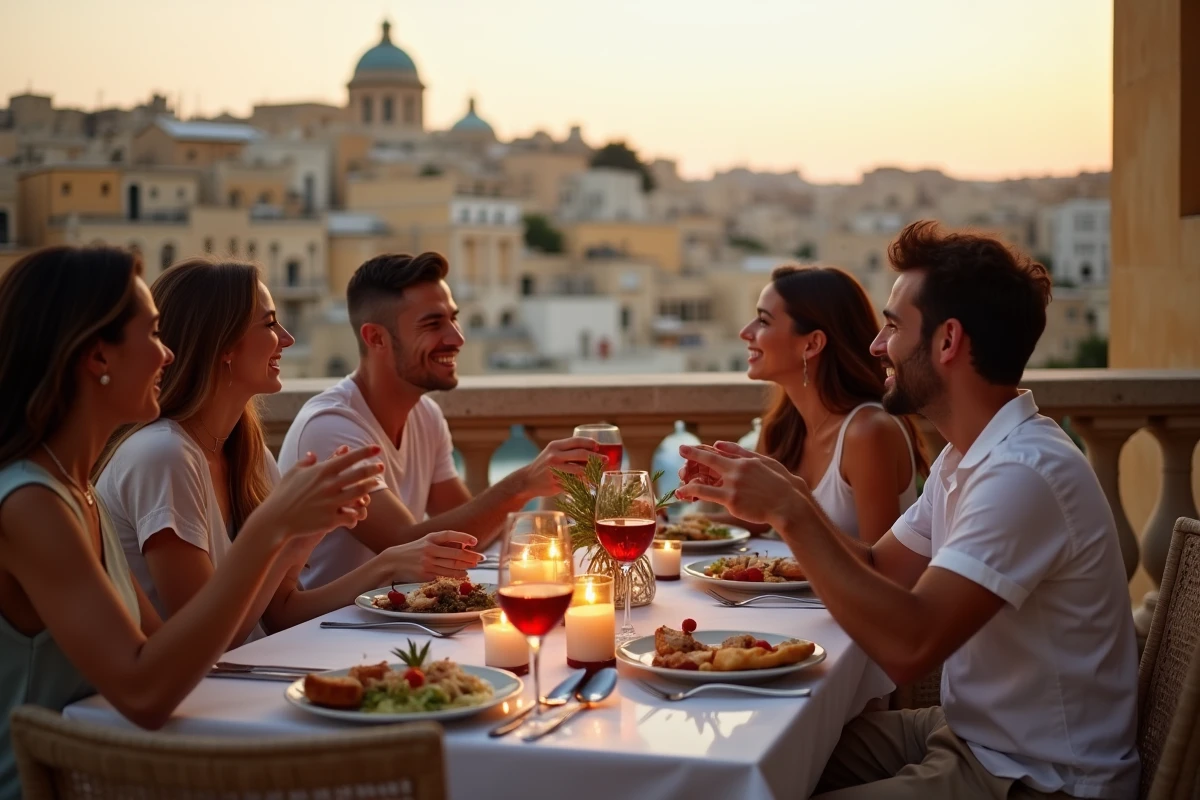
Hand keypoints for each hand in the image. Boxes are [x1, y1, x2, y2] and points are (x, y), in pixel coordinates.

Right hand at [256, 446, 383, 539]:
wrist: (275, 520)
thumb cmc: (282, 496)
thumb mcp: (292, 474)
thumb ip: (305, 462)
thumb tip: (314, 454)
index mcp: (321, 472)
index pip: (348, 458)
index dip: (365, 452)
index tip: (377, 447)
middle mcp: (328, 485)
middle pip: (359, 474)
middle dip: (373, 468)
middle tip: (381, 466)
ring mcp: (331, 502)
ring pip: (359, 493)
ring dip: (370, 488)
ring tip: (376, 484)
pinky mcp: (330, 519)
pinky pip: (351, 515)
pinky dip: (357, 513)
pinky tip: (359, 512)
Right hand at [381, 530, 482, 581]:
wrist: (393, 562)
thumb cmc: (414, 551)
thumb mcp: (426, 542)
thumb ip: (443, 543)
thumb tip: (465, 546)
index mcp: (430, 538)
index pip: (450, 535)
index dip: (464, 537)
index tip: (475, 541)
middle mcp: (429, 549)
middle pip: (455, 553)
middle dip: (471, 556)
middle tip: (481, 558)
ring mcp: (427, 562)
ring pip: (452, 566)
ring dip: (466, 567)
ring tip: (473, 567)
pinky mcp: (426, 574)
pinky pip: (445, 575)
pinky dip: (456, 575)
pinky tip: (463, 574)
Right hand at [515, 437, 598, 498]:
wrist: (527, 480)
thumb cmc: (544, 465)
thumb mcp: (552, 452)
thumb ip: (568, 450)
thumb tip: (593, 450)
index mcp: (555, 446)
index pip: (576, 441)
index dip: (590, 443)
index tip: (599, 447)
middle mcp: (554, 456)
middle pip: (580, 454)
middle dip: (596, 457)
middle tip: (606, 460)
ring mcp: (555, 470)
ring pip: (579, 470)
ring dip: (593, 472)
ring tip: (600, 473)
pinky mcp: (556, 483)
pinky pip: (574, 483)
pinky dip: (584, 484)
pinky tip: (591, 484)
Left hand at [675, 441, 810, 527]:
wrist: (789, 504)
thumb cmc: (781, 485)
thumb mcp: (766, 462)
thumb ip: (741, 452)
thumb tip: (719, 444)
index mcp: (745, 461)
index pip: (720, 452)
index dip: (704, 450)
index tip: (691, 447)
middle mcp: (737, 469)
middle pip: (709, 459)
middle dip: (693, 454)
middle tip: (681, 449)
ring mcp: (733, 484)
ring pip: (703, 479)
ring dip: (688, 479)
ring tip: (679, 483)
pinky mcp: (731, 499)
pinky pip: (705, 494)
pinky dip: (691, 491)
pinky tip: (682, 493)